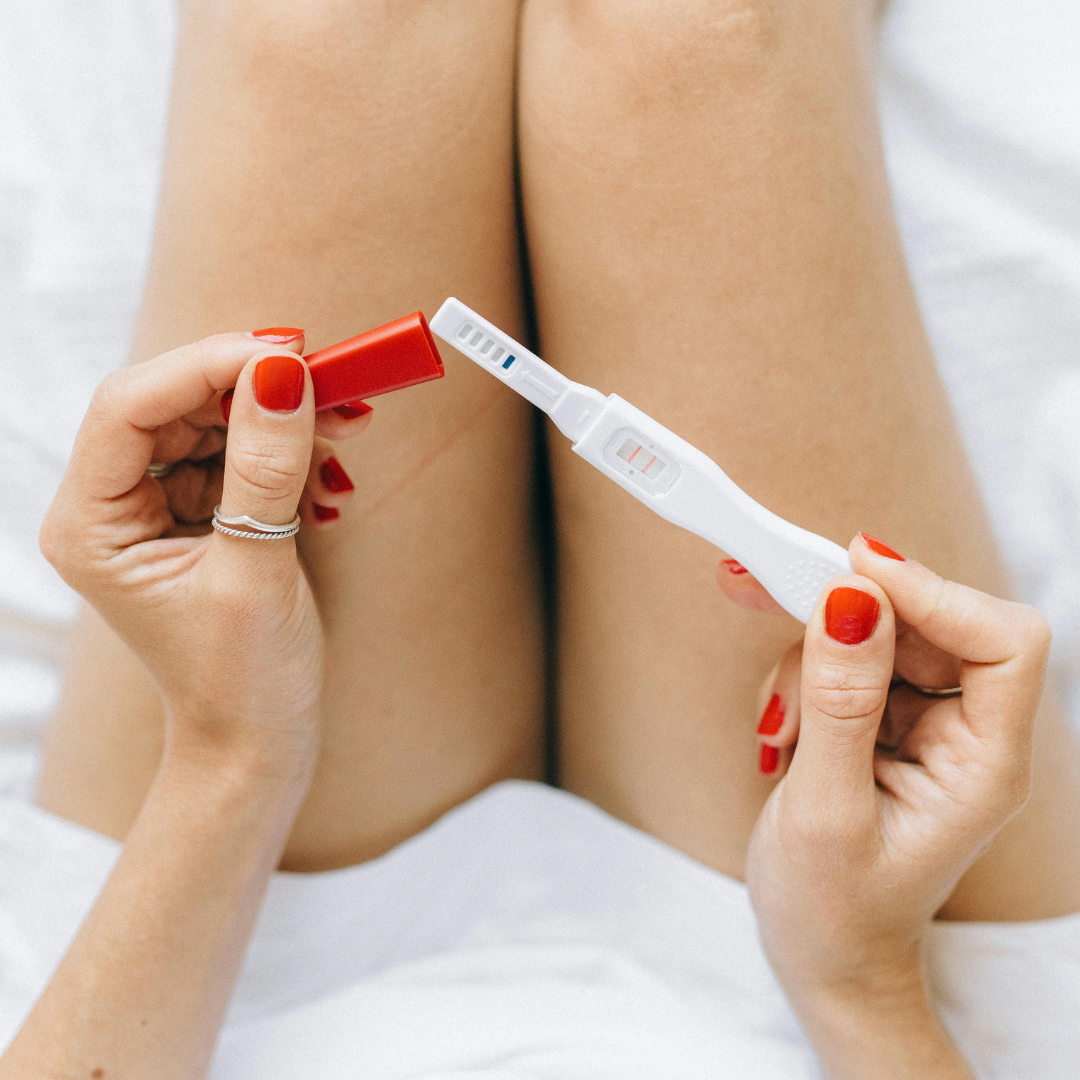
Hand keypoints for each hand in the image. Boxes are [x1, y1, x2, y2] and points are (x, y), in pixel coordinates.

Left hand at [40, 333, 361, 771]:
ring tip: (343, 428)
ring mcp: (154, 508)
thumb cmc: (241, 681)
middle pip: (172, 402)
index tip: (287, 355)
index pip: (129, 406)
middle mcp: (111, 507)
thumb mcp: (255, 572)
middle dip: (254, 388)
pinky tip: (326, 472)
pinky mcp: (198, 514)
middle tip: (332, 381)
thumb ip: (265, 469)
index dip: (207, 367)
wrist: (257, 740)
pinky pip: (238, 454)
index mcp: (91, 525)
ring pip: (211, 422)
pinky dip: (287, 451)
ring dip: (280, 419)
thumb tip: (282, 375)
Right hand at [744, 546, 1048, 1070]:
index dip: (935, 593)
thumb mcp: (825, 810)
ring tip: (777, 728)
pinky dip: (802, 678)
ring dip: (811, 661)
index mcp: (986, 765)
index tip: (850, 570)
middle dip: (845, 615)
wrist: (823, 953)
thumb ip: (840, 703)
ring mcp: (926, 726)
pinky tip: (779, 728)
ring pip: (876, 634)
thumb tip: (848, 599)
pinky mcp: (885, 722)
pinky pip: (847, 660)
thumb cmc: (832, 908)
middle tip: (762, 586)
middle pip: (928, 623)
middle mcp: (968, 734)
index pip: (1003, 643)